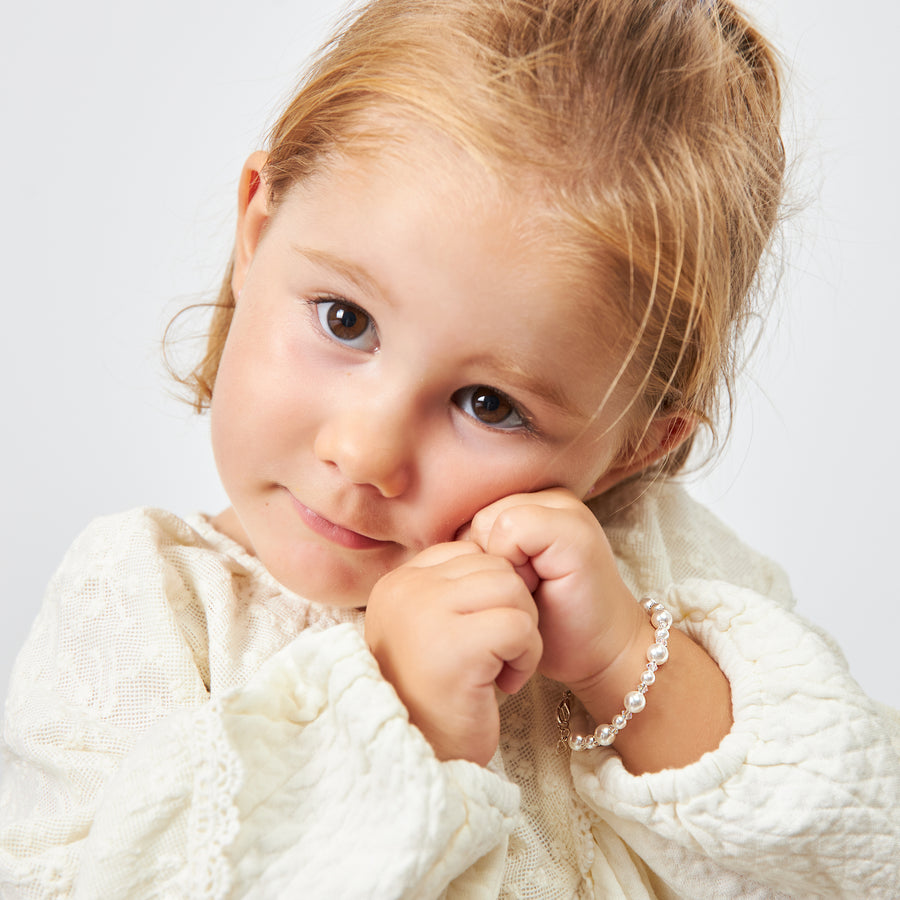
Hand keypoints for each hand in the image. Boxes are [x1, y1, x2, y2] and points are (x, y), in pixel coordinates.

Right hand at [365, 541, 541, 764]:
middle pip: (495, 565)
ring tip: (498, 667)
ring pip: (511, 589)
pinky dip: (525, 656)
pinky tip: (502, 683)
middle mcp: (405, 589)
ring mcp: (426, 614)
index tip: (480, 635)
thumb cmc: (435, 698)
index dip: (491, 591)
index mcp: (398, 583)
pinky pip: (519, 626)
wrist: (418, 763)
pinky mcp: (456, 647)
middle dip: (511, 608)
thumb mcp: (430, 630)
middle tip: (495, 654)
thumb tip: (496, 554)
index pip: (468, 550)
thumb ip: (450, 590)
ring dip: (521, 632)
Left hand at [464, 488, 644, 693]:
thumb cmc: (548, 622)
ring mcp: (566, 509)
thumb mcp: (503, 577)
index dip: (478, 559)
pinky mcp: (573, 530)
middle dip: (487, 563)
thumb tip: (431, 539)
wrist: (601, 654)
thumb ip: (481, 548)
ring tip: (531, 590)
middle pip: (478, 517)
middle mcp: (552, 498)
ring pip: (490, 522)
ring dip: (501, 568)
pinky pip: (512, 531)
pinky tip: (538, 589)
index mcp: (535, 504)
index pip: (474, 514)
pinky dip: (515, 568)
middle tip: (524, 591)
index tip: (510, 588)